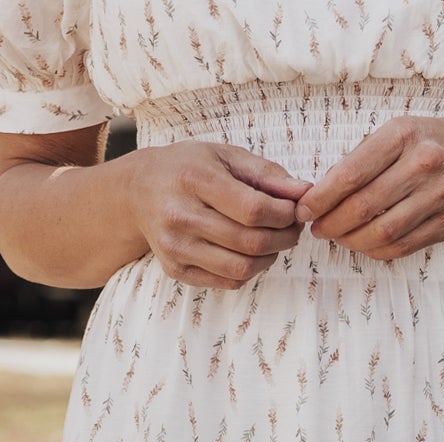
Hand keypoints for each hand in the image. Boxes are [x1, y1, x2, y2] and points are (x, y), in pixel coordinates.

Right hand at [122, 141, 313, 289]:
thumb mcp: (224, 156)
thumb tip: (305, 192)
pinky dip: (249, 271)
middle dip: (283, 238)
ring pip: (241, 268)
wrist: (138, 192)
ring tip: (274, 242)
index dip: (284, 215)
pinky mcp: (176, 270)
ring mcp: (176, 248)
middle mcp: (181, 217)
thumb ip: (266, 173)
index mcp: (194, 180)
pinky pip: (227, 281)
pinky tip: (251, 254)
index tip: (295, 209)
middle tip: (292, 229)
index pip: (253, 210)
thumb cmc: (187, 169)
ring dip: (270, 258)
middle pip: (251, 242)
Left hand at [293, 116, 443, 259]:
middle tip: (318, 229)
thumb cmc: (431, 144)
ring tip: (339, 237)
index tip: (304, 210)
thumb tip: (320, 192)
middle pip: (363, 208)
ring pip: (381, 233)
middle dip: (331, 224)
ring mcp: (440, 196)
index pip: (351, 173)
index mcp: (404, 134)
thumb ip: (363, 158)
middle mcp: (424, 163)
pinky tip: (364, 244)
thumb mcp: (399, 132)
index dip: (321, 198)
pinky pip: (401, 248)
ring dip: (351, 241)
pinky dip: (375, 251)